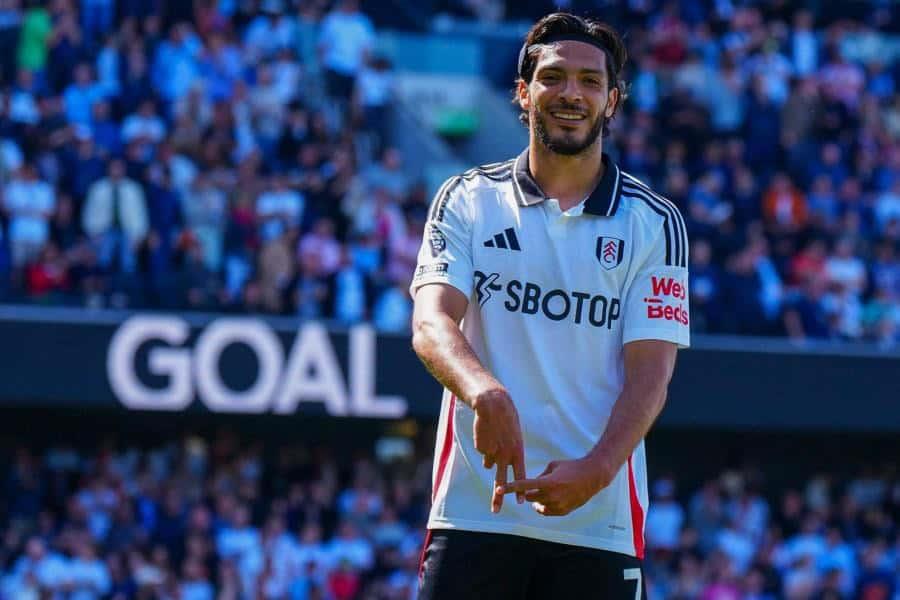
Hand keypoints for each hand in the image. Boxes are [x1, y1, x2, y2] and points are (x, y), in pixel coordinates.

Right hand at [471, 388, 525, 512]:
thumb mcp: (513, 436)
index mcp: (517, 451)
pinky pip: (482, 451)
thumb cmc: (506, 419)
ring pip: (489, 463)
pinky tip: (486, 433)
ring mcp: (492, 452)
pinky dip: (483, 444)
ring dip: (489, 454)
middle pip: (501, 480)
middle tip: (496, 510)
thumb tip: (492, 468)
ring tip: (491, 438)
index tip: (520, 502)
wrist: (492, 405)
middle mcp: (505, 454)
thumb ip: (509, 452)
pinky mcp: (482, 448)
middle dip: (498, 497)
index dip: (520, 489)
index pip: (520, 474)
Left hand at [499, 457, 608, 516]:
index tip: (498, 489)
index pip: (524, 486)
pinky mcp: (563, 512)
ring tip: (547, 490)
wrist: (592, 477)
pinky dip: (544, 506)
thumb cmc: (571, 467)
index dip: (510, 487)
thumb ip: (539, 476)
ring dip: (537, 499)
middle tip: (533, 486)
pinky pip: (546, 511)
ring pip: (538, 505)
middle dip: (528, 493)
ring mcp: (558, 506)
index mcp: (548, 482)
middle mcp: (552, 496)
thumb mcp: (553, 466)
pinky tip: (549, 498)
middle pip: (530, 497)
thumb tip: (531, 485)